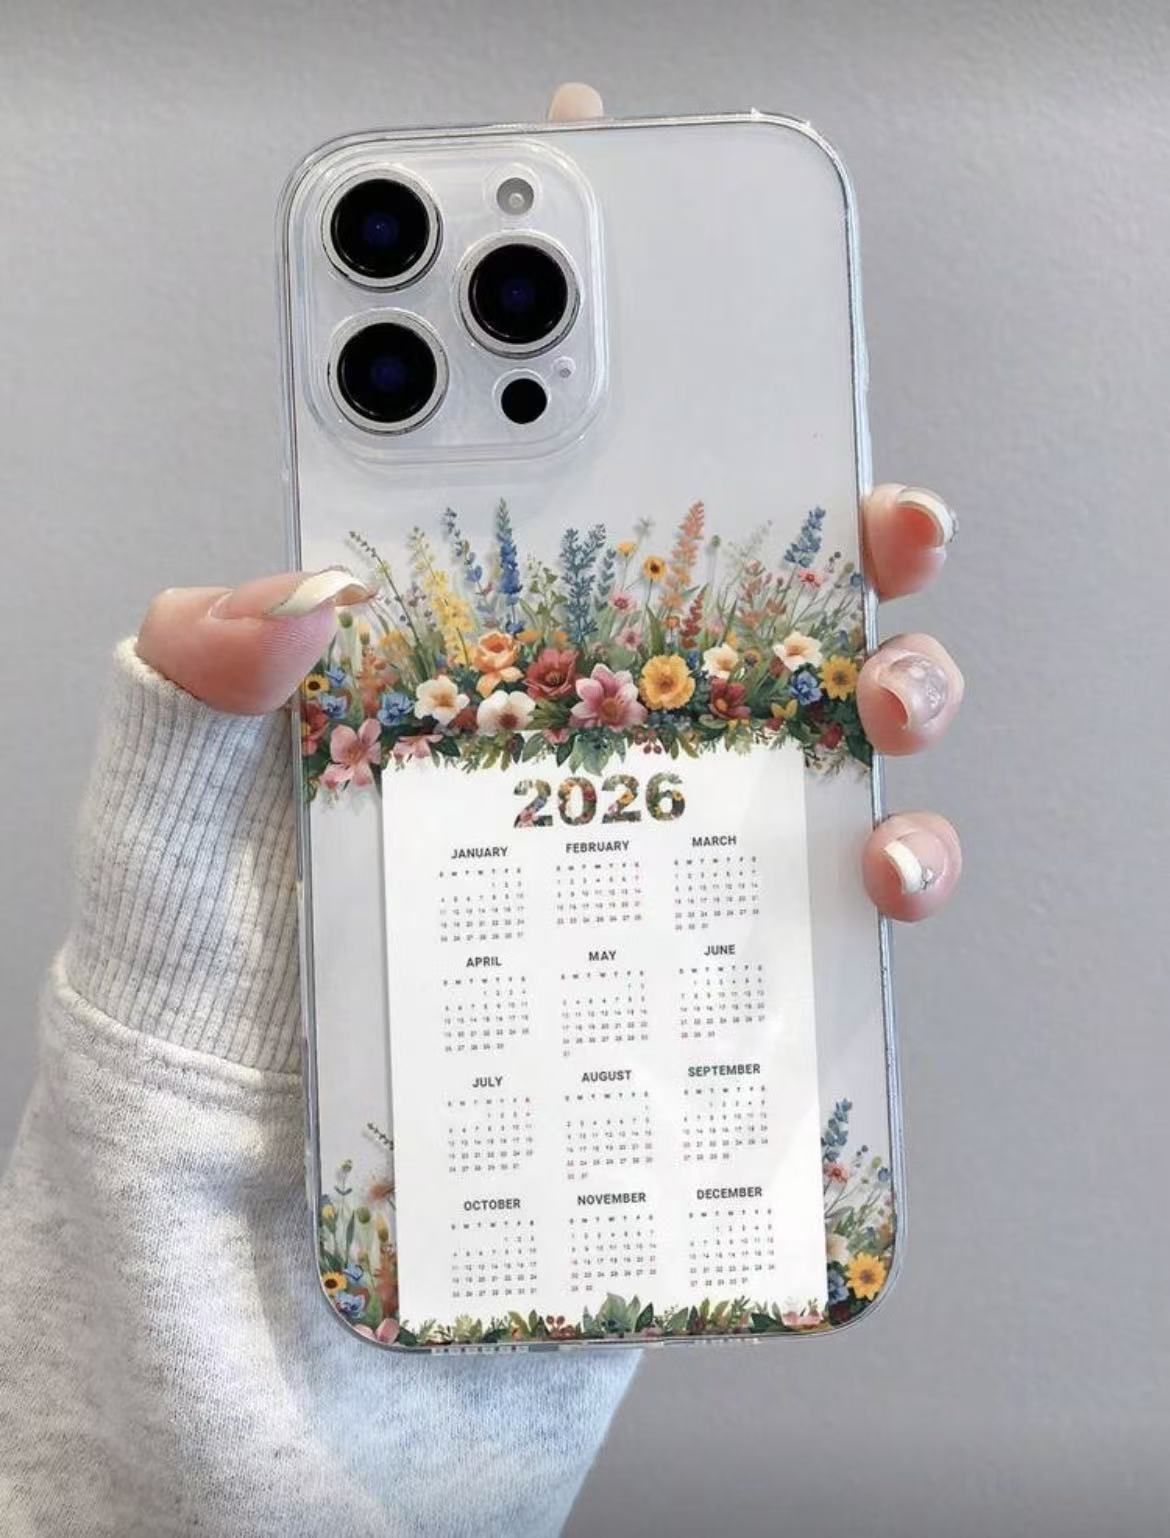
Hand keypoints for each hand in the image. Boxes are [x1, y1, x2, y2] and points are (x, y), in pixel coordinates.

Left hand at [137, 83, 962, 925]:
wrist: (242, 1128)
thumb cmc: (211, 958)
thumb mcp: (175, 793)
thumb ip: (201, 680)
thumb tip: (283, 590)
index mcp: (456, 637)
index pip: (540, 473)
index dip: (583, 343)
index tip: (653, 242)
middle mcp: (575, 705)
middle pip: (738, 572)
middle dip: (838, 512)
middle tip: (876, 503)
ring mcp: (647, 809)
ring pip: (824, 710)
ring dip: (902, 678)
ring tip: (890, 691)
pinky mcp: (697, 930)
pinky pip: (827, 880)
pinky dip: (890, 863)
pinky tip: (875, 866)